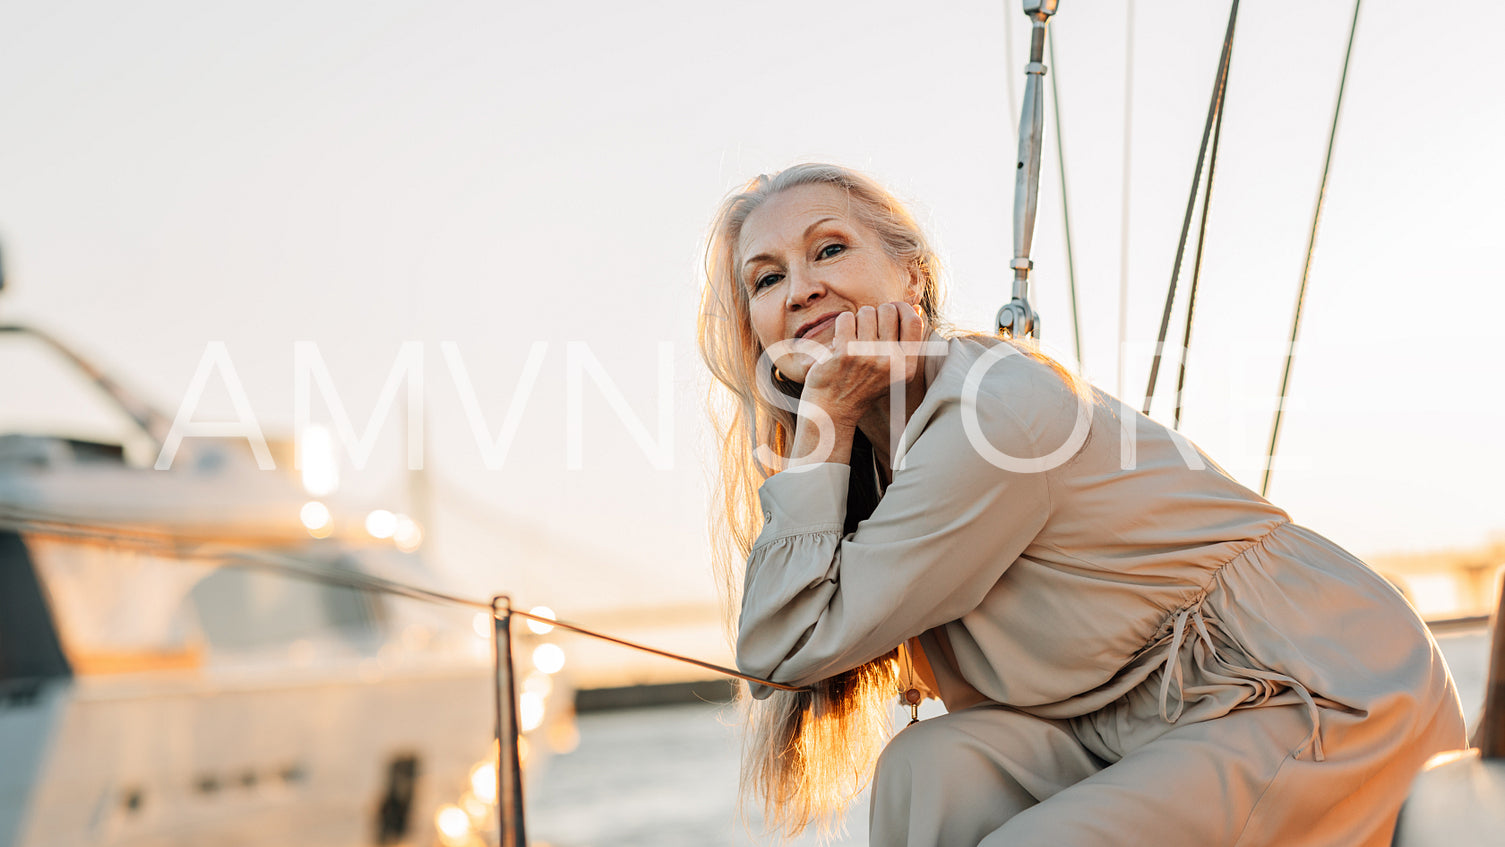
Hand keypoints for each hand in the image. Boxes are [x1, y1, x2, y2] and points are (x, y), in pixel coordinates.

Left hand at [800, 301, 925, 427]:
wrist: (834, 408)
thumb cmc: (864, 384)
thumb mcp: (894, 369)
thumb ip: (907, 340)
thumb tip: (917, 308)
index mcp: (906, 365)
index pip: (913, 321)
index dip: (903, 308)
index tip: (893, 309)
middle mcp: (890, 361)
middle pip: (888, 311)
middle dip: (877, 312)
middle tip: (869, 326)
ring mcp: (867, 356)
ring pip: (866, 311)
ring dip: (859, 318)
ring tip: (855, 334)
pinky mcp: (845, 353)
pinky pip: (847, 318)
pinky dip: (843, 323)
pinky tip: (842, 337)